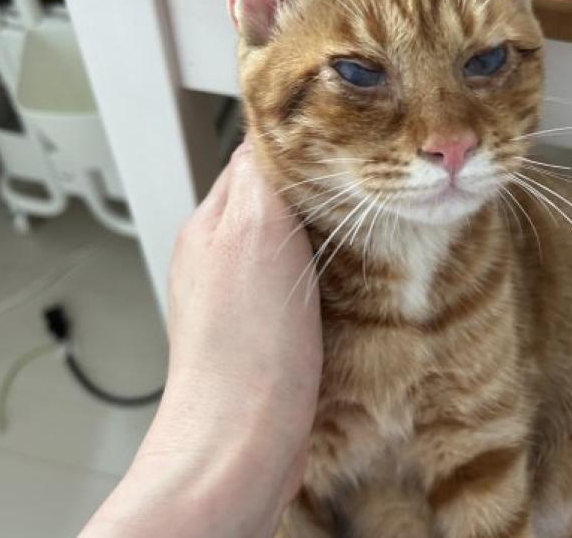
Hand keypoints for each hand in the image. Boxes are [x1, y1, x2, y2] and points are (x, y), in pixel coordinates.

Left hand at [80, 140, 321, 537]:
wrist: (244, 437)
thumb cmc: (246, 344)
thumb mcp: (255, 232)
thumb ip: (262, 178)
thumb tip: (270, 134)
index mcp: (212, 223)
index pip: (254, 161)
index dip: (297, 146)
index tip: (340, 139)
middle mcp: (221, 255)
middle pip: (275, 200)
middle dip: (315, 190)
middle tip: (360, 184)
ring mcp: (242, 294)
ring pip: (290, 242)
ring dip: (322, 234)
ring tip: (360, 230)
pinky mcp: (267, 328)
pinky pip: (299, 282)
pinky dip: (324, 272)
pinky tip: (348, 279)